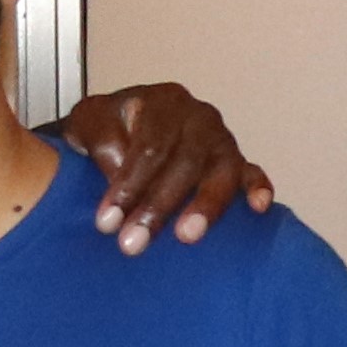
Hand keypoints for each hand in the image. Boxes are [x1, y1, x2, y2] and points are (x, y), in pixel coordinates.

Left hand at [61, 81, 272, 254]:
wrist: (119, 126)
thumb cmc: (104, 129)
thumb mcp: (88, 123)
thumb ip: (99, 138)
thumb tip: (117, 169)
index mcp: (163, 103)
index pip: (150, 146)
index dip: (128, 186)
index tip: (106, 222)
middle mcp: (198, 118)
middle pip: (185, 162)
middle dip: (158, 206)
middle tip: (134, 243)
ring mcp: (221, 140)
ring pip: (222, 169)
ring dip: (206, 205)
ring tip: (187, 236)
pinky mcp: (236, 161)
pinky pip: (253, 172)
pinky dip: (258, 187)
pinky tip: (257, 208)